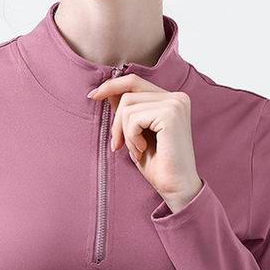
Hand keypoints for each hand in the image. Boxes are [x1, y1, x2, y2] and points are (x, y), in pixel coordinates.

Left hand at [87, 74, 203, 211]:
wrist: (176, 187)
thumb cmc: (158, 164)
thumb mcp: (136, 132)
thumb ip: (128, 110)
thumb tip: (108, 91)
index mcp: (172, 99)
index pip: (134, 81)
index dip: (111, 86)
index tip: (93, 96)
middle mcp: (177, 97)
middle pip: (127, 93)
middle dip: (116, 120)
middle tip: (117, 144)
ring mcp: (175, 104)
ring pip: (128, 106)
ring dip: (125, 132)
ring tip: (137, 150)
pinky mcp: (170, 114)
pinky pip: (133, 118)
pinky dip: (131, 137)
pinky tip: (142, 150)